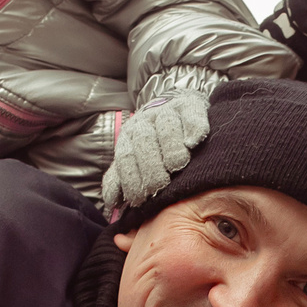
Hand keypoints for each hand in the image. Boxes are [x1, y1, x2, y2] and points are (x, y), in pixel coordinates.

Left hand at [101, 73, 214, 213]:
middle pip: (144, 142)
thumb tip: (113, 202)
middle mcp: (145, 121)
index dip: (131, 179)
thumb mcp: (131, 158)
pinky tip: (193, 143)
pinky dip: (193, 129)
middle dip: (151, 167)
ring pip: (166, 127)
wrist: (170, 106)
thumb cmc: (151, 142)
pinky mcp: (189, 104)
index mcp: (128, 136)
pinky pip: (191, 115)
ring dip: (171, 148)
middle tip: (159, 186)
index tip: (140, 200)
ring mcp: (166, 111)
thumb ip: (120, 178)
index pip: (125, 157)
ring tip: (177, 166)